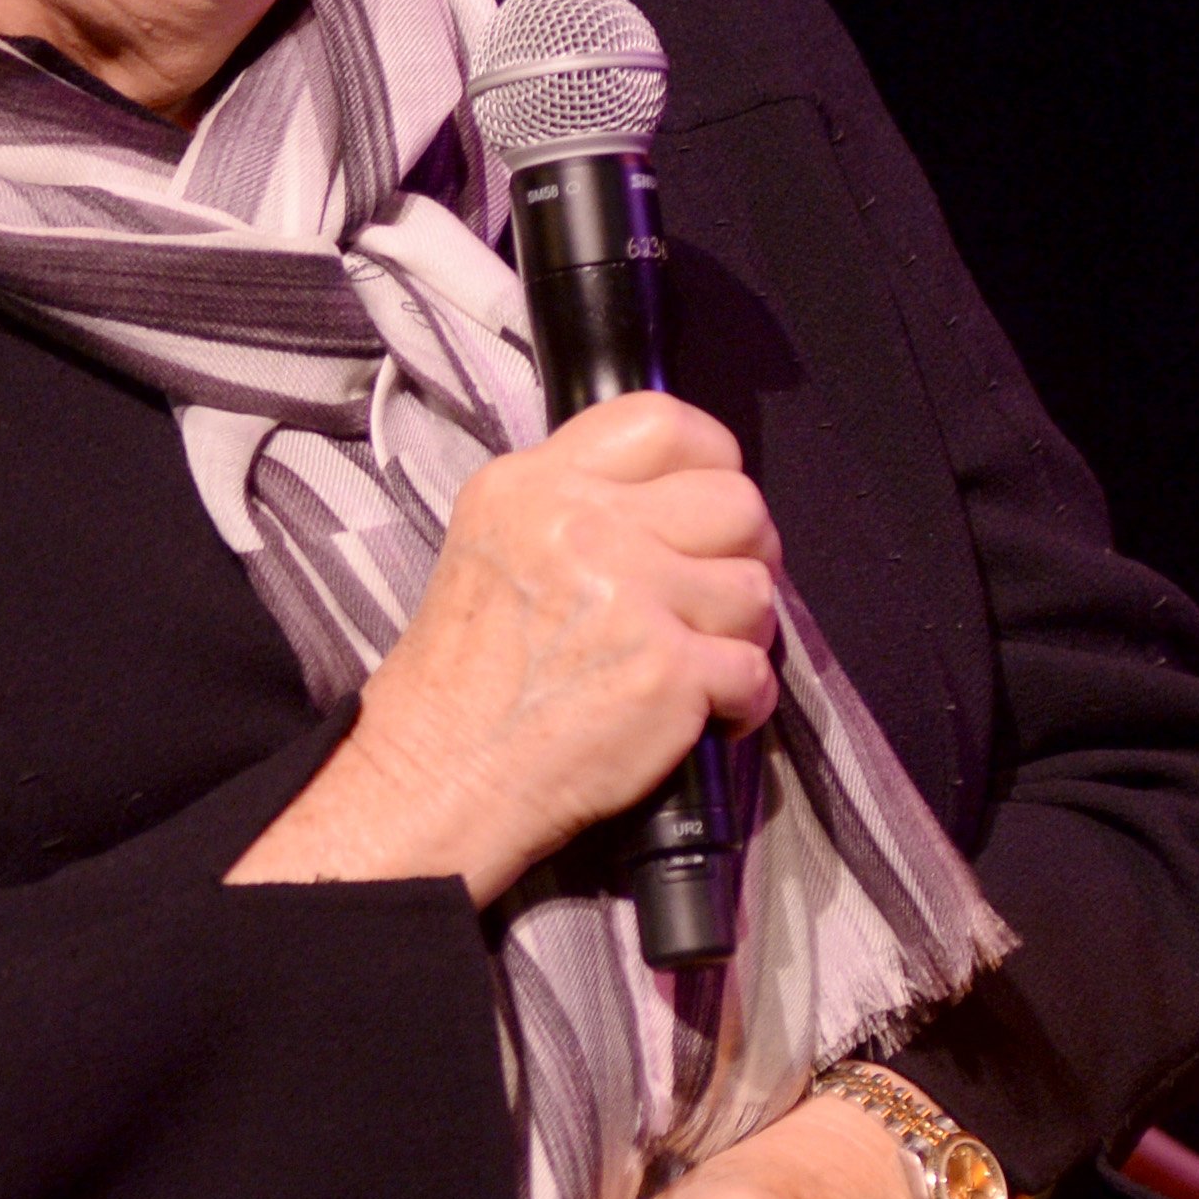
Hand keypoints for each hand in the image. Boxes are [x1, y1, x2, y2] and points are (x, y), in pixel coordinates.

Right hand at [228, 393, 779, 897]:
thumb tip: (677, 499)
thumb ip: (575, 506)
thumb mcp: (493, 543)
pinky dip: (742, 703)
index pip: (664, 422)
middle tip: (712, 596)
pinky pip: (756, 672)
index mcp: (534, 485)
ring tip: (693, 661)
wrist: (442, 776)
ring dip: (739, 634)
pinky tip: (702, 713)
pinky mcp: (667, 671)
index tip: (707, 509)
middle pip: (736, 501)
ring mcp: (630, 596)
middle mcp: (582, 526)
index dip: (712, 462)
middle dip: (742, 553)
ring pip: (756, 589)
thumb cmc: (467, 677)